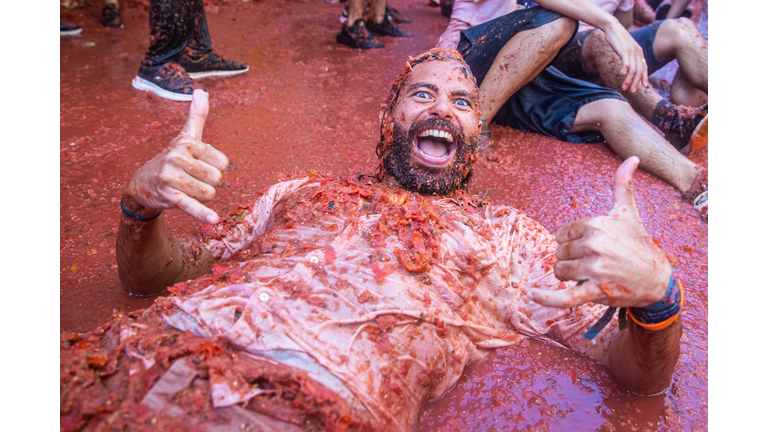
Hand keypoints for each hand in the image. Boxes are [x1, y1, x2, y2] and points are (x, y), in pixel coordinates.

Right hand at [122, 90, 228, 223]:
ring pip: (209, 193)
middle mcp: (178, 157)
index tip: (199, 166)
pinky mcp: (169, 197)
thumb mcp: (184, 137)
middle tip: (191, 180)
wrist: (142, 183)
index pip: (222, 162)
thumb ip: (197, 116)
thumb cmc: (171, 159)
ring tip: (187, 191)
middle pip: (217, 179)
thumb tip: (201, 91)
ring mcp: (172, 178)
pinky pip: (192, 206)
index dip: (214, 168)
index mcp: (187, 143)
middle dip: (208, 184)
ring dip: (202, 197)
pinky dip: (203, 214)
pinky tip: (213, 220)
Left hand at [527, 157, 669, 308]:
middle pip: (559, 253)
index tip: (589, 245)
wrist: (658, 279)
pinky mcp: (596, 291)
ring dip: (569, 276)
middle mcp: (594, 245)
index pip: (561, 234)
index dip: (570, 242)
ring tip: (591, 275)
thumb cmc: (639, 243)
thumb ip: (624, 185)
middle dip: (570, 259)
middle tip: (593, 262)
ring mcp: (595, 269)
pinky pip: (565, 297)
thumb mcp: (628, 212)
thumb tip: (632, 158)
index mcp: (596, 225)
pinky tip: (533, 295)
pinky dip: (547, 299)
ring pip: (559, 271)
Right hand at [602, 19, 647, 92]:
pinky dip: (624, 70)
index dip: (645, 77)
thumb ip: (628, 56)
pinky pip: (626, 62)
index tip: (644, 86)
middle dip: (636, 82)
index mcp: (639, 52)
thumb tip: (628, 65)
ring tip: (624, 87)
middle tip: (632, 91)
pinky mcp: (623, 50)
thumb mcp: (626, 48)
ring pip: (633, 69)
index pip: (644, 67)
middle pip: (639, 70)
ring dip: (628, 80)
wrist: (612, 27)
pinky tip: (620, 75)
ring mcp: (631, 51)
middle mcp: (637, 52)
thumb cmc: (617, 38)